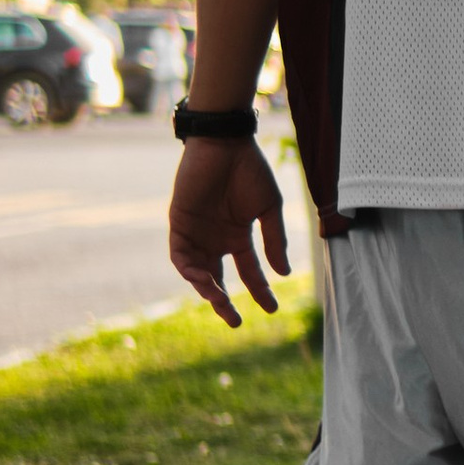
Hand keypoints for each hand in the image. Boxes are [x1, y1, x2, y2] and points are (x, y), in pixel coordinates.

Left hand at [168, 139, 292, 325]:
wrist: (224, 143)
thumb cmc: (249, 170)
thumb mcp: (268, 209)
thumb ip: (274, 241)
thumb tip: (284, 274)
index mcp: (239, 235)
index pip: (248, 271)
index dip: (260, 290)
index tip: (272, 309)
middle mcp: (216, 238)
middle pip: (218, 278)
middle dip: (225, 301)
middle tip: (235, 321)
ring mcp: (197, 232)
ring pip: (197, 271)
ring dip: (206, 288)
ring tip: (219, 299)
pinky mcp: (180, 223)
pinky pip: (180, 255)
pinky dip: (189, 269)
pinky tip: (202, 278)